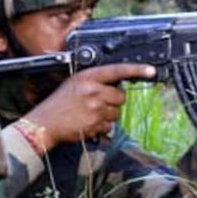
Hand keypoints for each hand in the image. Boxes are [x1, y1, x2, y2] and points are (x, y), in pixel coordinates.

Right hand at [22, 64, 155, 150]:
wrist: (45, 123)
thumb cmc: (59, 104)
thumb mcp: (75, 83)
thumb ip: (95, 81)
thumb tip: (116, 84)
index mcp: (88, 77)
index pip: (117, 70)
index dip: (136, 70)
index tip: (150, 70)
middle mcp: (94, 91)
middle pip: (120, 96)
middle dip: (113, 101)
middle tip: (97, 103)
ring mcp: (96, 108)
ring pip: (116, 112)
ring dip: (107, 115)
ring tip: (89, 114)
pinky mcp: (96, 124)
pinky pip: (109, 126)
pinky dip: (101, 127)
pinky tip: (87, 123)